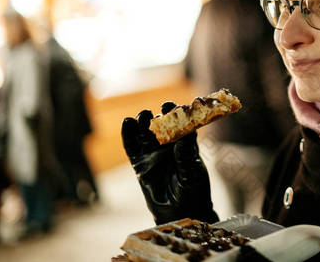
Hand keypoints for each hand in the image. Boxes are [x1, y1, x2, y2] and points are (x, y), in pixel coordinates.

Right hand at [121, 102, 218, 224]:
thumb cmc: (192, 191)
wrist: (179, 211)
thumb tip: (185, 135)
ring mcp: (153, 152)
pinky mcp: (139, 162)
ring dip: (143, 121)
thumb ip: (186, 156)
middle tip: (158, 114)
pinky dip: (128, 134)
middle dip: (159, 116)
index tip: (174, 107)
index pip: (180, 123)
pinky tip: (127, 123)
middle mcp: (168, 144)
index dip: (176, 113)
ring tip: (143, 117)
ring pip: (145, 131)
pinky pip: (131, 145)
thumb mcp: (192, 173)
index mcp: (185, 143)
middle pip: (161, 124)